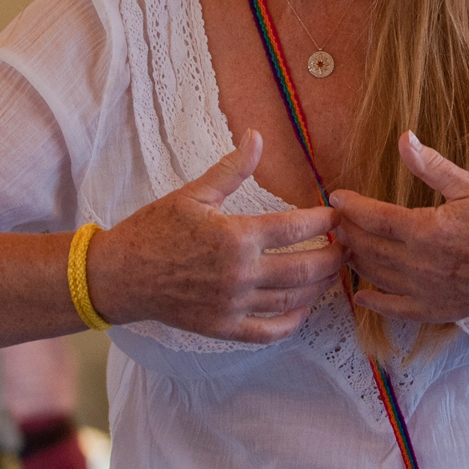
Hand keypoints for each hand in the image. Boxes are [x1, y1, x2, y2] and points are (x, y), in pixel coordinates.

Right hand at [91, 130, 342, 342]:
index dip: (325, 221)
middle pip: (305, 268)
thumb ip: (232, 169)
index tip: (338, 215)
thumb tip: (257, 136)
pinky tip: (303, 308)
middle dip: (334, 257)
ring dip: (320, 287)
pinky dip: (293, 322)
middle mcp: (240, 273)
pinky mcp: (224, 327)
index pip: (297, 228)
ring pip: (293, 300)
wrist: (120, 275)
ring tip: (333, 273)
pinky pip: (269, 331)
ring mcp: (234, 304)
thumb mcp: (194, 194)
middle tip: (347, 247)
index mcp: (236, 236)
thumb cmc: (155, 229)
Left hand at [331, 132, 468, 322]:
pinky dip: (373, 301)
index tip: (335, 197)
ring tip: (343, 247)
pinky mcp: (436, 309)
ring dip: (355, 260)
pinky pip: (395, 309)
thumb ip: (432, 166)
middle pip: (369, 247)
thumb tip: (405, 137)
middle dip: (348, 232)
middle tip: (334, 221)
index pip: (375, 218)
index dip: (351, 207)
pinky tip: (360, 294)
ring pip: (376, 275)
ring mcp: (426, 291)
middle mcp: (420, 264)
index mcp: (427, 230)